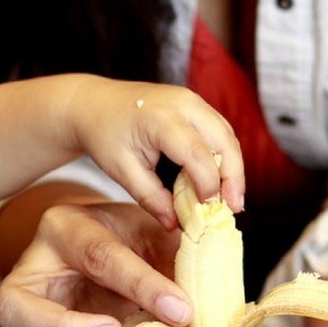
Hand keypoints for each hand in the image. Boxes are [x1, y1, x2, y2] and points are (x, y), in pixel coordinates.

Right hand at [0, 202, 187, 326]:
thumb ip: (177, 251)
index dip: (141, 285)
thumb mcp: (154, 230)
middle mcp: (31, 272)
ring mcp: (28, 317)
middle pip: (13, 306)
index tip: (183, 311)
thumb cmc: (133, 237)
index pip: (96, 255)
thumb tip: (214, 287)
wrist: (108, 249)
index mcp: (64, 228)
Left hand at [66, 77, 243, 229]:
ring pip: (227, 134)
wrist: (93, 104)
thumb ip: (151, 198)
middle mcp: (182, 104)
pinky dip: (224, 156)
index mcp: (160, 119)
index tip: (208, 210)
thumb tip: (177, 225)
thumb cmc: (104, 136)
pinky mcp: (194, 104)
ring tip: (231, 200)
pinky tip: (220, 181)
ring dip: (233, 168)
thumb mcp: (122, 171)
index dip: (208, 184)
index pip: (197, 154)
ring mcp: (191, 100)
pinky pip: (219, 130)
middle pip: (224, 140)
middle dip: (233, 177)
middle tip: (234, 209)